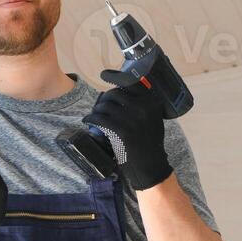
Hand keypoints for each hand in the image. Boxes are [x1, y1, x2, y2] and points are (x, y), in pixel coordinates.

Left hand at [81, 69, 170, 189]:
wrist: (151, 166)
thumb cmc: (150, 142)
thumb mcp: (153, 119)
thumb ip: (143, 104)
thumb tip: (123, 90)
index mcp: (152, 102)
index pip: (131, 82)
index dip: (116, 77)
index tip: (105, 74)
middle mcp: (143, 107)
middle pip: (115, 93)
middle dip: (104, 99)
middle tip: (100, 106)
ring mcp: (132, 119)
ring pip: (105, 105)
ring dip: (96, 109)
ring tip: (94, 115)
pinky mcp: (121, 131)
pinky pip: (100, 118)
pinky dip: (91, 118)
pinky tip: (88, 120)